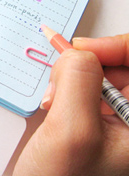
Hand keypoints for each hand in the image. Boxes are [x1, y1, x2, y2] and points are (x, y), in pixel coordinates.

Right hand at [13, 33, 128, 175]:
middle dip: (87, 66)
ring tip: (56, 102)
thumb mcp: (72, 129)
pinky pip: (85, 81)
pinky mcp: (99, 113)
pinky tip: (56, 103)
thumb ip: (78, 80)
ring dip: (71, 77)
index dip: (117, 48)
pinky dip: (66, 83)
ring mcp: (119, 118)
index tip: (83, 48)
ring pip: (100, 70)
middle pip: (121, 65)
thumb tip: (79, 53)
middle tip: (62, 82)